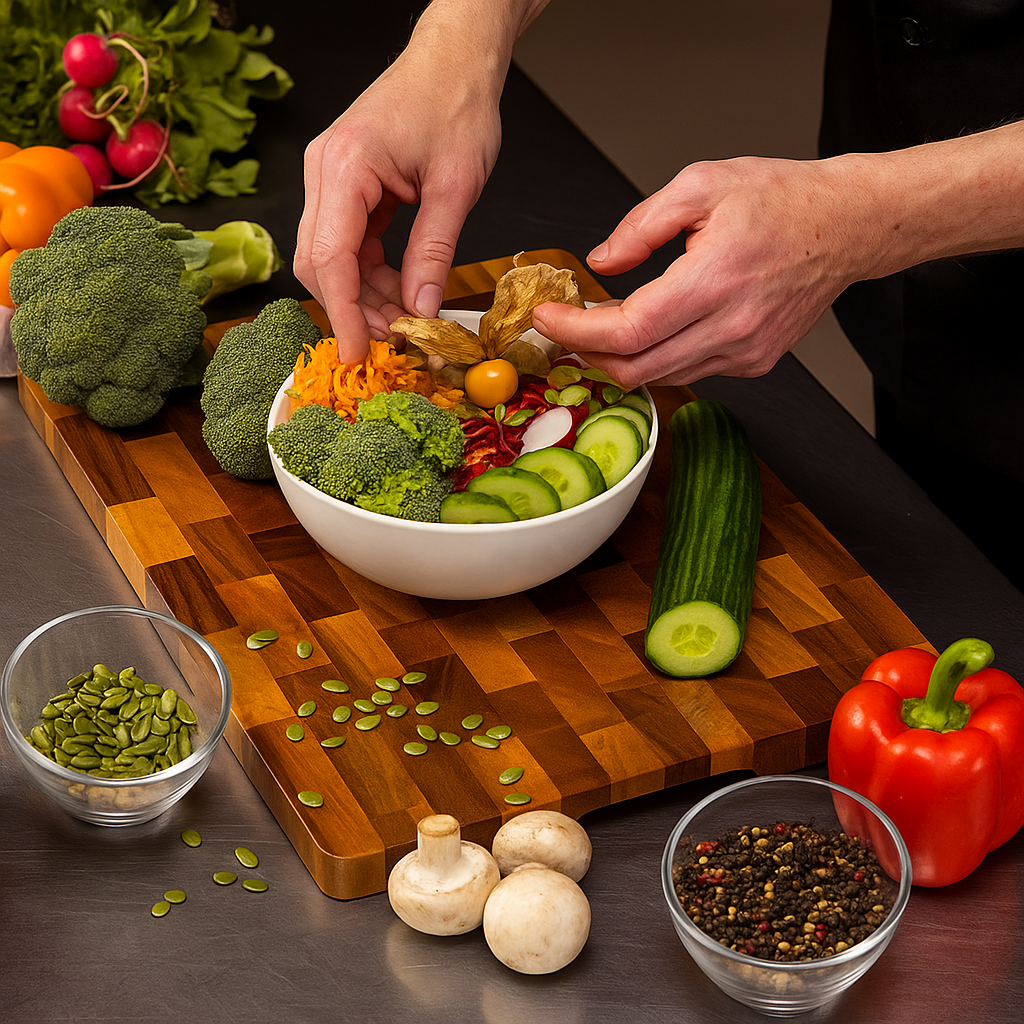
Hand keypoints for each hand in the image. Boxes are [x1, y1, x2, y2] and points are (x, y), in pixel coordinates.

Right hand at [295, 45, 501, 360]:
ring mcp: (331, 177)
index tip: (357, 354)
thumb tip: (421, 309)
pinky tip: (399, 290)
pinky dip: (370, 272)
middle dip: (352, 308)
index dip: (342, 314)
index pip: (330, 258)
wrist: (455, 59)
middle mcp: (325, 170)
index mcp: (346, 166)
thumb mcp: (456, 186)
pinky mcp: (346, 184)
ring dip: (364, 294)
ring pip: (331, 256)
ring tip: (405, 319)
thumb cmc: (457, 103)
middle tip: (393, 340)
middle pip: (319, 262)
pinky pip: (348, 242)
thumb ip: (434, 252)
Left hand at [531, 156, 861, 388]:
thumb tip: (602, 261)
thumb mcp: (703, 182)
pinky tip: (650, 328)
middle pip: (635, 368)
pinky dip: (657, 356)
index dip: (576, 332)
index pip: (627, 331)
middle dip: (587, 353)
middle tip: (564, 327)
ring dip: (620, 358)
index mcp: (715, 279)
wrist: (847, 226)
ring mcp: (745, 352)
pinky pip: (688, 371)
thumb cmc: (782, 200)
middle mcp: (732, 327)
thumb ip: (642, 224)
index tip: (547, 319)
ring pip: (659, 377)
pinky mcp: (754, 362)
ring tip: (601, 325)